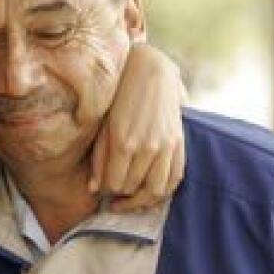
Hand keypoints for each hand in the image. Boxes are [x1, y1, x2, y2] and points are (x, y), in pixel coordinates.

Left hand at [89, 42, 185, 211]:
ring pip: (155, 190)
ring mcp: (165, 146)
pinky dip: (163, 192)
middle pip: (132, 188)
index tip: (104, 187)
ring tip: (131, 200)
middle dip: (121, 194)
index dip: (107, 190)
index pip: (114, 184)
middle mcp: (147, 147)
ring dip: (142, 200)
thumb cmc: (120, 99)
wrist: (150, 73)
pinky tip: (151, 194)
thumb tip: (94, 189)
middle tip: (115, 195)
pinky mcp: (179, 144)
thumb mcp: (103, 127)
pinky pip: (175, 178)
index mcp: (123, 143)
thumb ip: (99, 159)